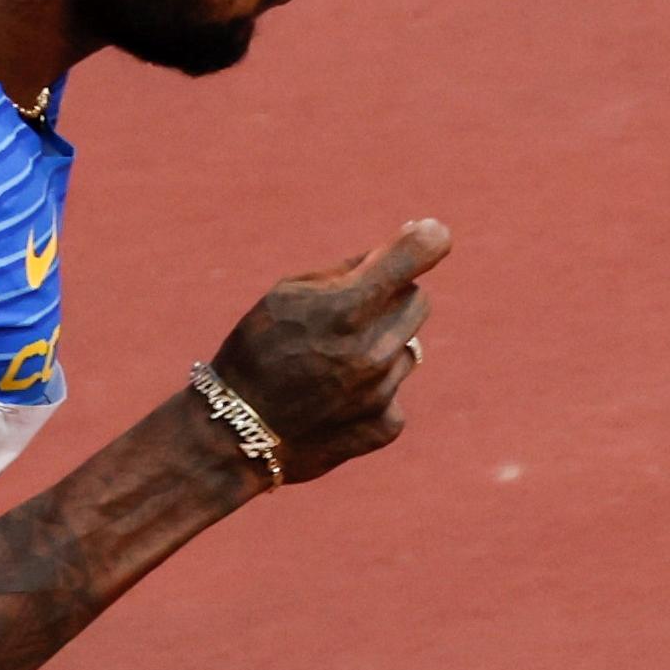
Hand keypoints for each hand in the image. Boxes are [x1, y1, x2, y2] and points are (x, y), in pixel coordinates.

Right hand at [208, 218, 450, 483]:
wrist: (238, 436)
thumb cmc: (257, 351)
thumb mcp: (287, 294)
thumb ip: (347, 270)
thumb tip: (403, 247)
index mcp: (344, 309)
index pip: (413, 257)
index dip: (427, 239)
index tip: (432, 234)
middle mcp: (371, 351)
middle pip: (417, 299)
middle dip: (392, 297)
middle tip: (352, 312)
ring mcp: (382, 392)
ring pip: (408, 347)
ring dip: (381, 346)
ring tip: (333, 364)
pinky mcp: (387, 425)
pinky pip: (396, 389)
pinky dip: (374, 389)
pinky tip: (336, 398)